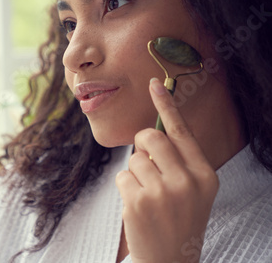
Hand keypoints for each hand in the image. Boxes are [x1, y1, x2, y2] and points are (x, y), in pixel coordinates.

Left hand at [115, 78, 218, 262]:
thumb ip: (179, 161)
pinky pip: (122, 175)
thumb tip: (149, 133)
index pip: (182, 132)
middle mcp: (187, 181)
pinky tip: (136, 205)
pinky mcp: (138, 202)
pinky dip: (125, 186)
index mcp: (204, 174)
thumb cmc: (178, 218)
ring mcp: (162, 193)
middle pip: (150, 137)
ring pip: (134, 157)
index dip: (166, 105)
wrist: (169, 260)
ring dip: (135, 171)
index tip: (155, 83)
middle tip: (145, 161)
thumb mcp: (193, 190)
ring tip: (146, 193)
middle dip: (142, 144)